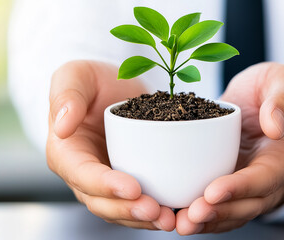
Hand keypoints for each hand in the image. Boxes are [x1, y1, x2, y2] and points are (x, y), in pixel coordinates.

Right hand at [47, 60, 175, 230]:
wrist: (110, 87)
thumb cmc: (88, 81)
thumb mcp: (74, 76)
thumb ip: (66, 97)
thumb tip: (62, 127)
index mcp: (66, 152)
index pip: (82, 174)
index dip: (105, 185)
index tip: (133, 187)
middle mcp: (83, 173)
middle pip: (100, 201)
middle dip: (127, 210)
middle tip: (156, 211)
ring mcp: (105, 179)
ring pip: (119, 209)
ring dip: (142, 219)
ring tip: (170, 219)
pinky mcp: (126, 179)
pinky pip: (136, 201)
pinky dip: (153, 211)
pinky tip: (175, 212)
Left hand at [176, 62, 283, 234]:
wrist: (250, 97)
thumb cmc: (266, 87)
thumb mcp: (275, 82)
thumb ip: (278, 99)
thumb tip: (274, 126)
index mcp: (279, 157)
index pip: (262, 179)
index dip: (239, 188)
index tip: (212, 192)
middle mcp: (263, 176)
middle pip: (245, 204)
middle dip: (217, 213)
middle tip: (189, 217)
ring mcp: (243, 181)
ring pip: (228, 210)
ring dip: (205, 221)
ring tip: (179, 224)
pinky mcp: (225, 180)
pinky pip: (214, 203)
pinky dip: (197, 211)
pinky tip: (175, 215)